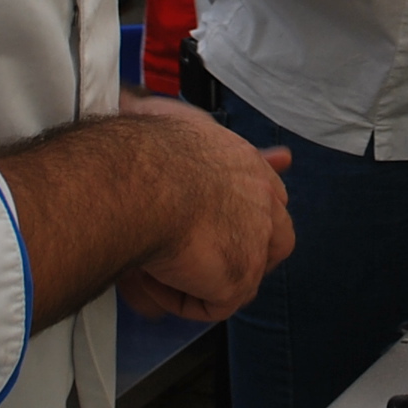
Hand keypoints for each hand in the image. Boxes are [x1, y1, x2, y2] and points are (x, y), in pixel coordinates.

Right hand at [120, 112, 293, 321]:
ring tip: (160, 269)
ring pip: (243, 275)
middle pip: (276, 238)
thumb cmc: (141, 146)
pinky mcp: (240, 277)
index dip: (251, 209)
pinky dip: (180, 300)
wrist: (141, 177)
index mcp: (245, 163)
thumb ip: (156, 113)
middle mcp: (263, 199)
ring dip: (203, 278)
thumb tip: (131, 102)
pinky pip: (214, 304)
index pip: (267, 190)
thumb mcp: (154, 113)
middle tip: (200, 262)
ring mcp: (257, 240)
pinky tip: (152, 279)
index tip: (239, 221)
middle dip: (246, 254)